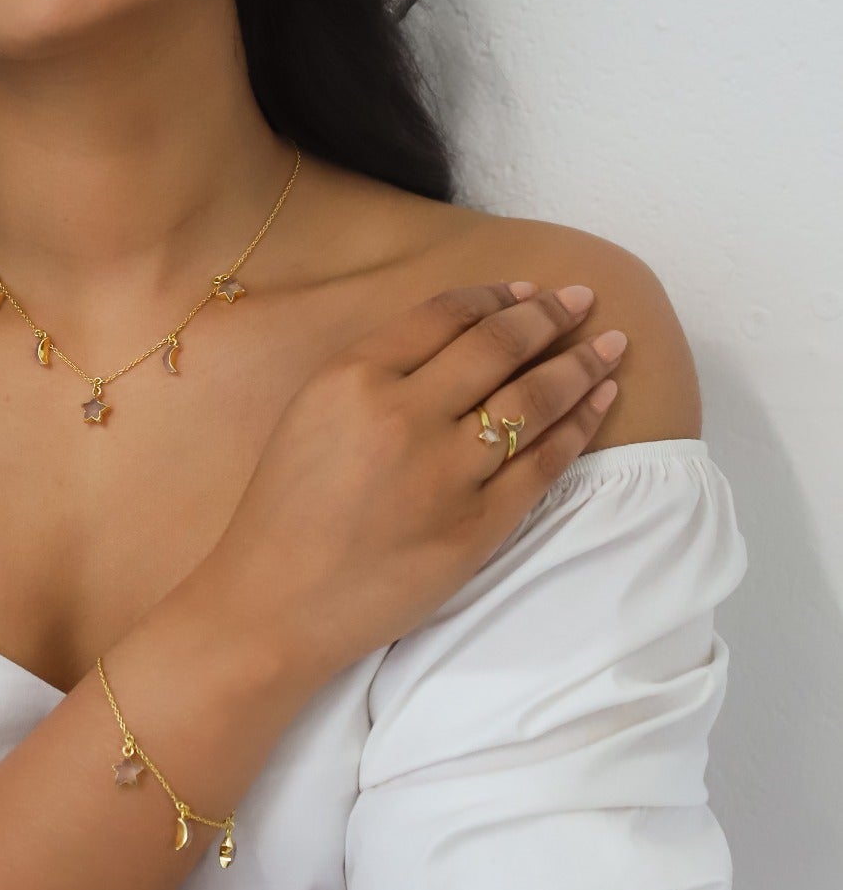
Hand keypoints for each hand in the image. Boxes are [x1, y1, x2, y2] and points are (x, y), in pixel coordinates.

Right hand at [200, 281, 624, 691]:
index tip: (526, 289)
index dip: (494, 296)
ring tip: (612, 347)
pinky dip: (580, 427)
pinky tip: (601, 403)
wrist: (277, 600)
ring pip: (533, 401)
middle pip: (498, 347)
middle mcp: (403, 414)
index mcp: (354, 377)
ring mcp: (445, 473)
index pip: (444, 315)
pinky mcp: (477, 527)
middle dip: (549, 316)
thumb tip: (457, 336)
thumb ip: (374, 370)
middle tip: (583, 299)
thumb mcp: (312, 410)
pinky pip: (544, 465)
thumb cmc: (286, 505)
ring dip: (580, 366)